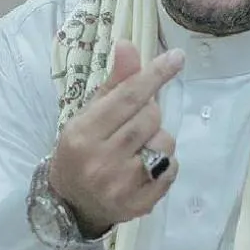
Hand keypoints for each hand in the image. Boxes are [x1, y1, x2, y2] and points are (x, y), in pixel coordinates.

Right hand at [49, 40, 184, 236]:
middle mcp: (101, 160)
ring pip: (165, 144)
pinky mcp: (140, 204)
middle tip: (135, 121)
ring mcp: (121, 186)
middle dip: (150, 112)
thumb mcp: (89, 114)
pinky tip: (146, 167)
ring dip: (159, 139)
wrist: (72, 202)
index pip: (128, 96)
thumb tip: (128, 44)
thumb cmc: (82, 150)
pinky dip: (166, 164)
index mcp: (84, 133)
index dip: (155, 74)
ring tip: (139, 147)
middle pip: (150, 117)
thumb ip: (114, 82)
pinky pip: (172, 170)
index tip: (177, 57)